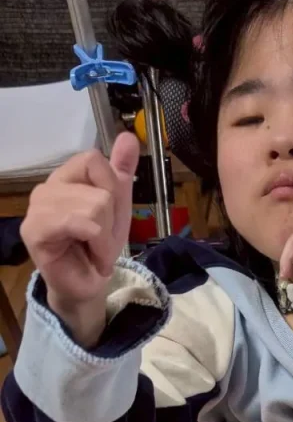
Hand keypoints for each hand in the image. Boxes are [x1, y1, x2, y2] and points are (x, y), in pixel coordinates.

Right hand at [21, 132, 139, 345]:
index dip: (112, 189)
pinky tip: (92, 256)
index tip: (109, 217)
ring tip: (96, 250)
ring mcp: (38, 208)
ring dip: (105, 237)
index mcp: (66, 177)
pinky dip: (98, 244)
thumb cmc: (98, 248)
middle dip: (111, 220)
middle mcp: (48, 187)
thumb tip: (128, 137)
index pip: (93, 159)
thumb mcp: (118, 206)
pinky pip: (81, 223)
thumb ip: (121, 172)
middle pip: (99, 187)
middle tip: (101, 241)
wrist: (88, 284)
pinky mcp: (35, 230)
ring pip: (93, 206)